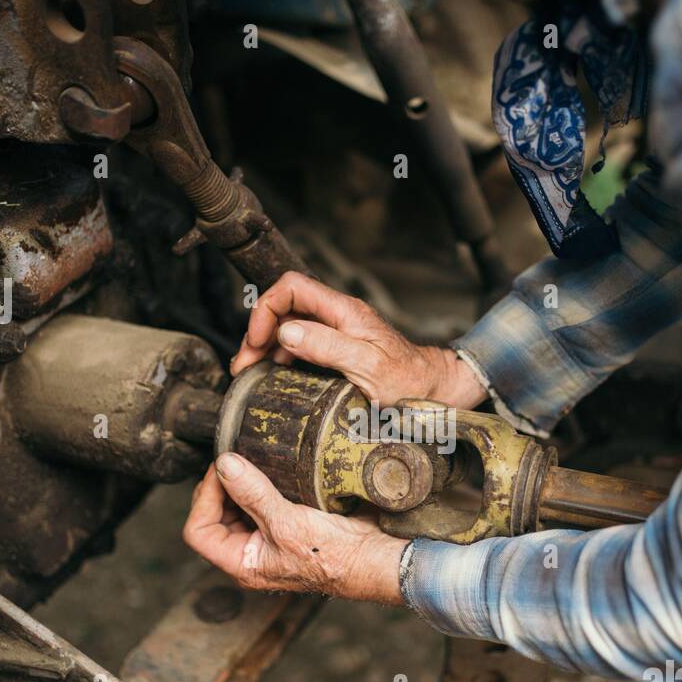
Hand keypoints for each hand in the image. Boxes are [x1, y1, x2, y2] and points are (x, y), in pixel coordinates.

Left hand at [183, 451, 409, 603]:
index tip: (221, 472)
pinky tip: (271, 468)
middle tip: (236, 462)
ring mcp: (267, 538)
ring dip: (240, 484)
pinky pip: (260, 499)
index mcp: (241, 563)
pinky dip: (260, 482)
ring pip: (235, 506)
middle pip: (213, 516)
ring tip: (252, 463)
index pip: (198, 531)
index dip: (204, 499)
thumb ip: (252, 493)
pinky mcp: (285, 521)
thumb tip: (225, 465)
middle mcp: (250, 552)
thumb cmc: (332, 555)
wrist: (372, 556)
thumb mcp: (286, 523)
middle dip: (221, 488)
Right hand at [230, 271, 486, 408]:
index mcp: (344, 312)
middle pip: (284, 308)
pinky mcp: (337, 353)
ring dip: (265, 350)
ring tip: (252, 375)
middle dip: (257, 333)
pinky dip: (281, 361)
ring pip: (288, 329)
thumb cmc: (411, 382)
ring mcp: (337, 335)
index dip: (266, 310)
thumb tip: (287, 331)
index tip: (257, 342)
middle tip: (245, 366)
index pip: (292, 288)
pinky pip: (300, 348)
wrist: (436, 393)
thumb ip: (329, 346)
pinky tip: (275, 380)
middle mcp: (338, 319)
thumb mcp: (369, 366)